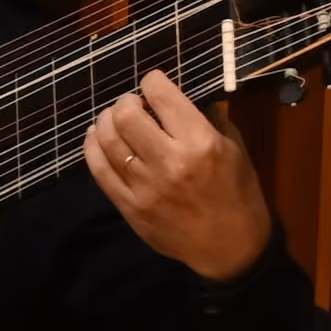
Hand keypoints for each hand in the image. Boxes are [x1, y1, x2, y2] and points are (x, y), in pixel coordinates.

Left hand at [84, 71, 274, 282]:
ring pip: (107, 139)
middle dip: (126, 101)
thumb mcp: (236, 151)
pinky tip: (96, 137)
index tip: (152, 82)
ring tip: (112, 118)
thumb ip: (209, 119)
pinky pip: (98, 169)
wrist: (230, 248)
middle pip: (126, 116)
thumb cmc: (238, 195)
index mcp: (200, 144)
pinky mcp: (128, 205)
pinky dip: (92, 146)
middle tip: (132, 103)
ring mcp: (144, 185)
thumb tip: (181, 96)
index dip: (152, 81)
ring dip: (105, 121)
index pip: (162, 97)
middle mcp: (168, 161)